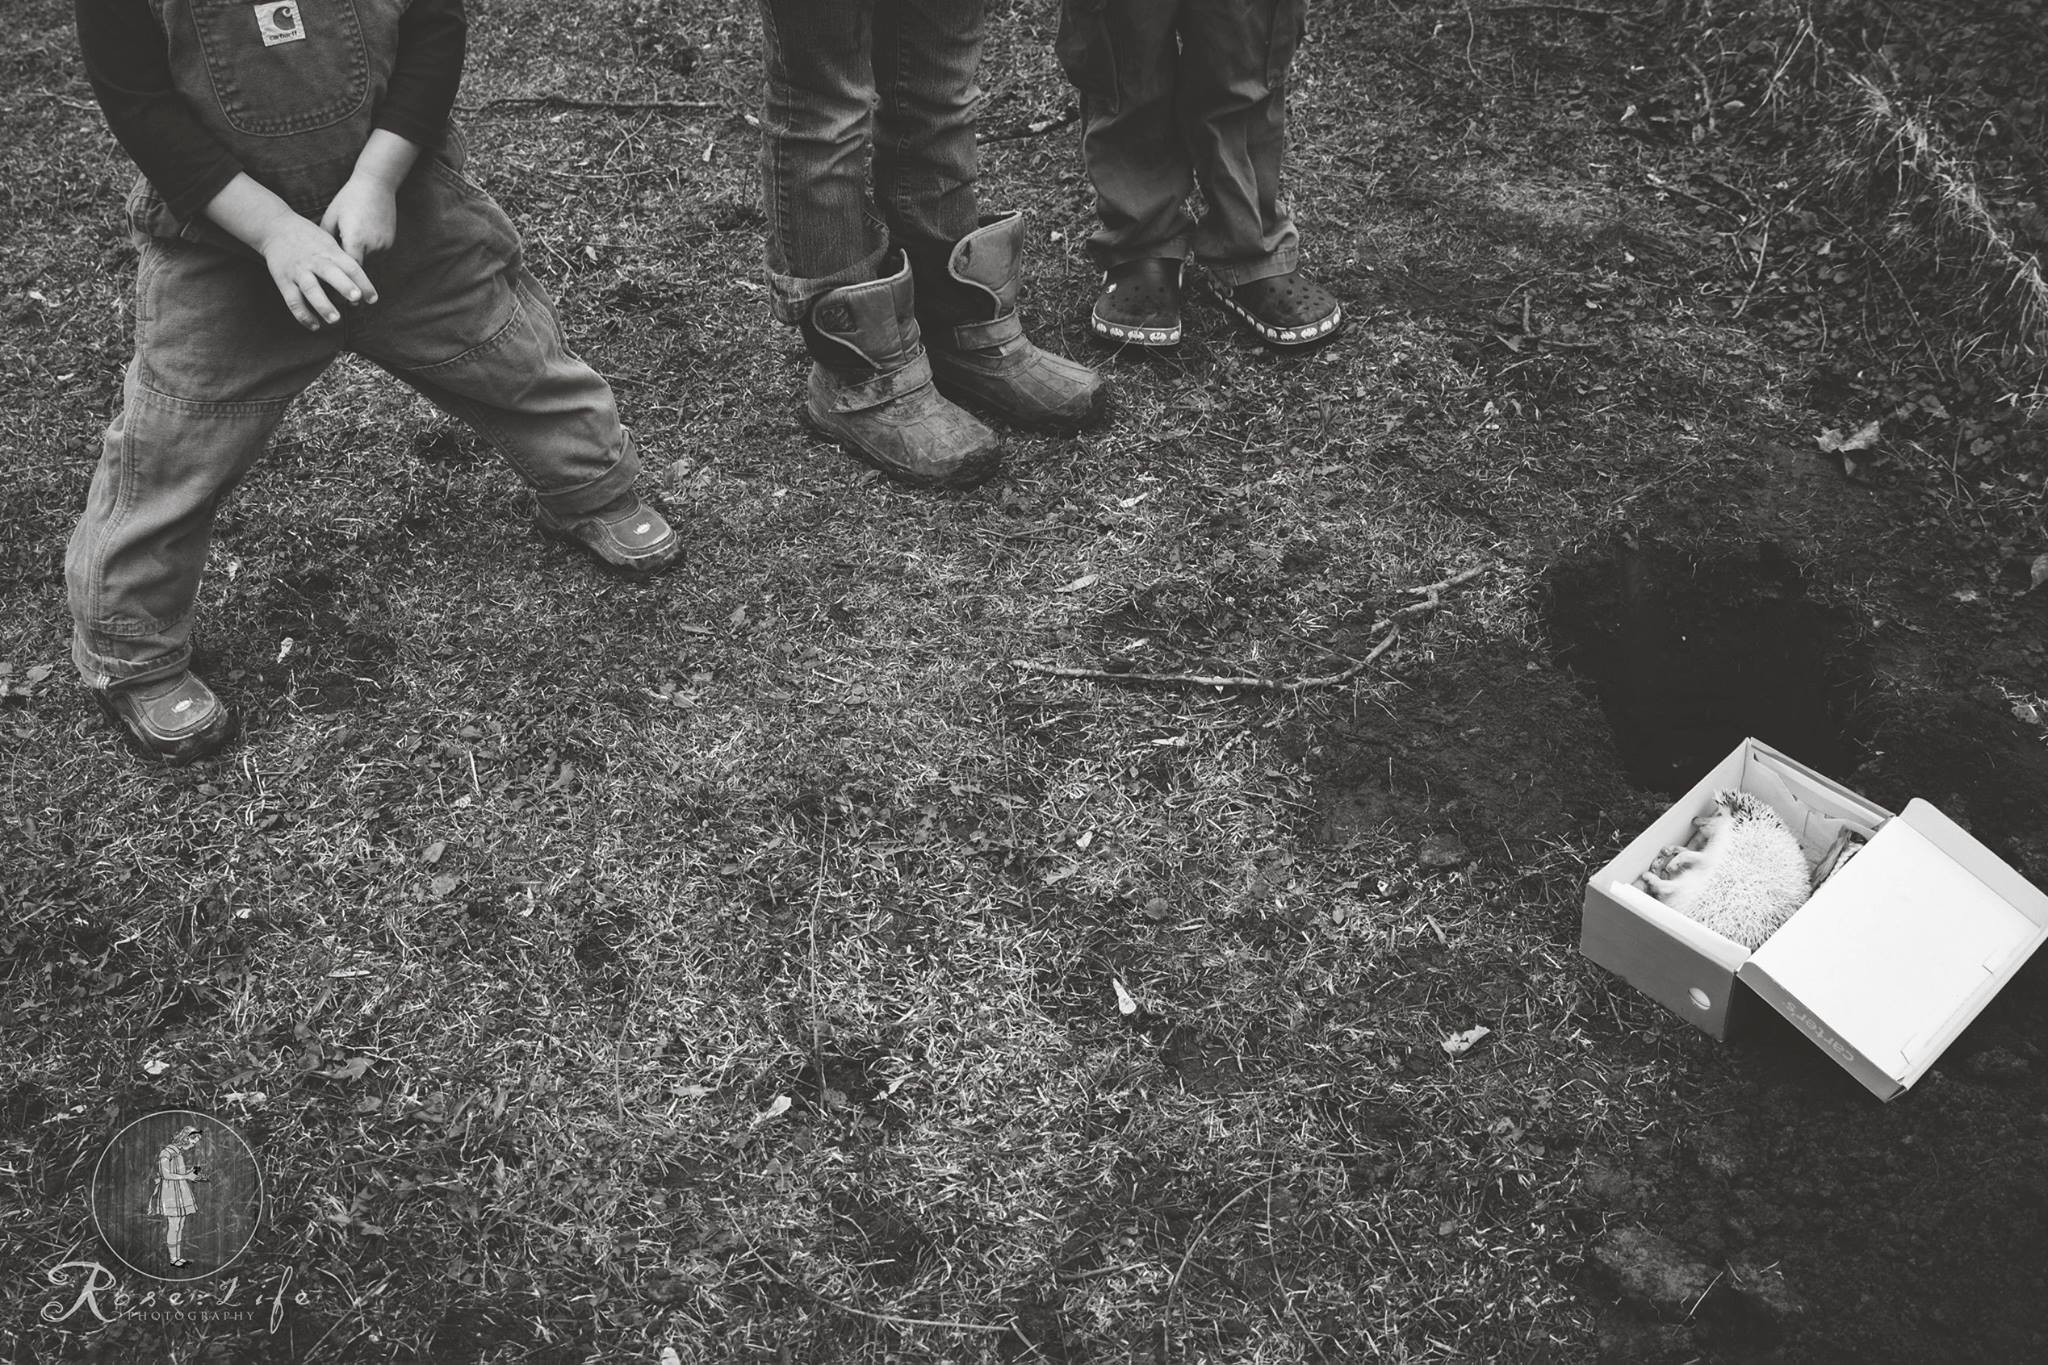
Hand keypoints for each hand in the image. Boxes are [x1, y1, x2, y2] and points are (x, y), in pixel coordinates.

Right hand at [254, 213, 377, 330]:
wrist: (274, 227)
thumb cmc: (308, 238)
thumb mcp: (328, 242)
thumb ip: (343, 262)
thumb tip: (361, 287)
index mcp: (329, 252)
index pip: (350, 266)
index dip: (363, 282)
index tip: (373, 298)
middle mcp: (314, 261)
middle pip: (330, 273)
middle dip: (344, 286)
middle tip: (356, 299)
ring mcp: (298, 271)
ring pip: (310, 288)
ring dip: (323, 305)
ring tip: (335, 319)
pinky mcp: (283, 280)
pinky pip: (293, 300)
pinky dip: (303, 315)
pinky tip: (314, 326)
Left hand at [320, 175, 399, 263]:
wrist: (376, 185)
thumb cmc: (349, 198)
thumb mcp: (331, 216)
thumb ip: (325, 238)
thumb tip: (322, 254)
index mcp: (355, 241)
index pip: (348, 268)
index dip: (341, 271)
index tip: (334, 275)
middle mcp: (372, 246)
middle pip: (358, 265)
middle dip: (349, 261)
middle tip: (338, 254)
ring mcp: (384, 245)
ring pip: (368, 259)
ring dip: (360, 254)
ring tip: (353, 237)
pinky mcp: (390, 242)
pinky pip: (377, 253)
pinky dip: (369, 248)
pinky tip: (364, 232)